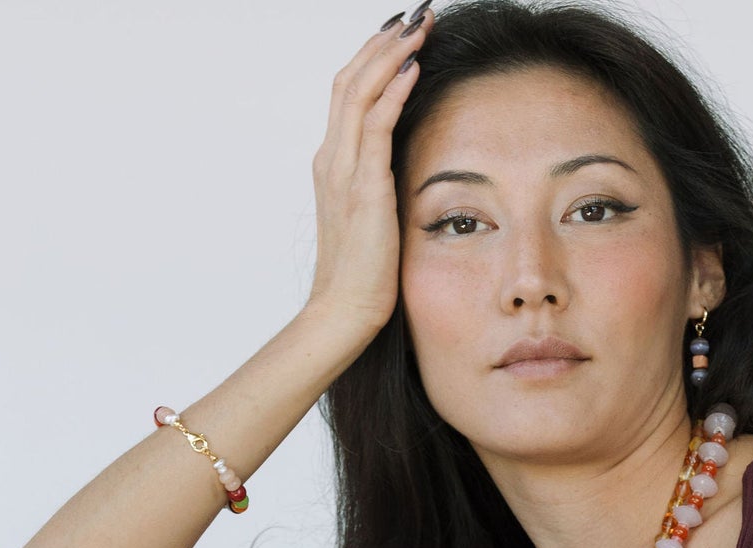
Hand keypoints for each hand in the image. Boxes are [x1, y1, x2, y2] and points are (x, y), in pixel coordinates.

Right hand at [303, 4, 433, 341]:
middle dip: (382, 42)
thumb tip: (403, 178)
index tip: (402, 35)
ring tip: (420, 25)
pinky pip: (375, 126)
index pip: (350, 95)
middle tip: (415, 13)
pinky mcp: (362, 188)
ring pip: (359, 91)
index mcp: (334, 166)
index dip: (374, 59)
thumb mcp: (374, 224)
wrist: (343, 313)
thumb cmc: (363, 280)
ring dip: (390, 54)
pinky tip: (413, 68)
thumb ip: (381, 192)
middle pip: (350, 79)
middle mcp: (332, 159)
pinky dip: (392, 91)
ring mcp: (343, 171)